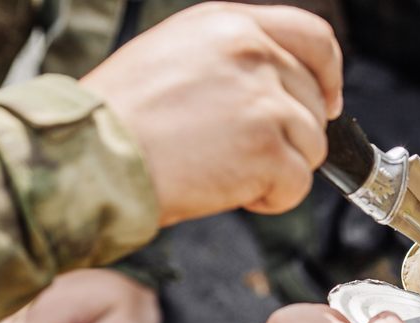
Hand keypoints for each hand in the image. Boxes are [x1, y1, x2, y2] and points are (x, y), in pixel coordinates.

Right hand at [81, 2, 342, 224]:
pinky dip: (272, 199)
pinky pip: (298, 185)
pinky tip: (230, 191)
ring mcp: (264, 100)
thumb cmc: (119, 118)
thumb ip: (232, 61)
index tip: (328, 103)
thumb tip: (277, 88)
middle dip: (289, 138)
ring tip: (225, 171)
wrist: (91, 156)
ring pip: (311, 147)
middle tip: (241, 155)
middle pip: (313, 104)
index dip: (328, 75)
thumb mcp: (175, 55)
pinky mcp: (267, 148)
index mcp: (229, 25)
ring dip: (278, 170)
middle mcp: (252, 53)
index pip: (313, 38)